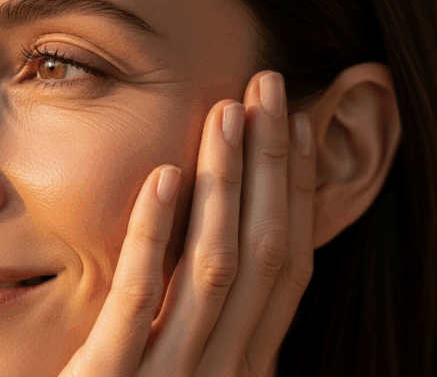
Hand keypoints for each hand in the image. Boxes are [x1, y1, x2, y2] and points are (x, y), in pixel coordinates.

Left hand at [58, 71, 316, 376]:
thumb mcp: (182, 364)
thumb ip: (203, 318)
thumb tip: (222, 242)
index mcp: (244, 365)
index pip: (286, 265)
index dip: (298, 193)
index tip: (298, 126)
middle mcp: (224, 372)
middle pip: (261, 254)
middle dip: (272, 167)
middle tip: (271, 88)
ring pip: (213, 269)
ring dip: (226, 185)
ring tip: (227, 113)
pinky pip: (138, 302)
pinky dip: (154, 236)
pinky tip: (165, 176)